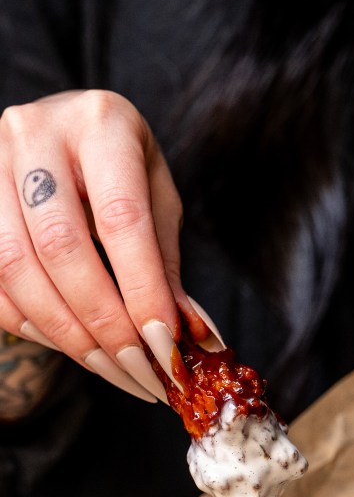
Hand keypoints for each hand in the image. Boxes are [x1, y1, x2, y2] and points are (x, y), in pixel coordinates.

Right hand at [0, 90, 219, 402]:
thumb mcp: (157, 200)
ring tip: (115, 370)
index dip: (142, 290)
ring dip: (68, 336)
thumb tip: (193, 340)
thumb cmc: (123, 167)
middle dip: (105, 325)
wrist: (67, 128)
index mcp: (101, 125)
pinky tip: (75, 347)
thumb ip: (167, 266)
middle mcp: (35, 135)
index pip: (120, 219)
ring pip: (16, 269)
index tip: (165, 347)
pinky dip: (34, 326)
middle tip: (141, 371)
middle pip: (61, 250)